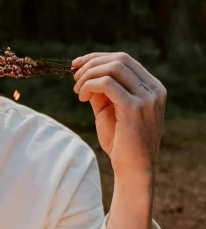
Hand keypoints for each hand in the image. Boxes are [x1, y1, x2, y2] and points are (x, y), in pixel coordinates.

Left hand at [72, 51, 166, 185]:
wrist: (133, 170)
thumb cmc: (121, 141)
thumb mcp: (110, 109)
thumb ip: (101, 89)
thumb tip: (83, 70)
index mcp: (152, 87)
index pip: (124, 59)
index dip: (97, 58)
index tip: (77, 65)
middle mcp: (154, 90)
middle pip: (119, 59)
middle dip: (91, 63)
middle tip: (74, 77)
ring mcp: (147, 98)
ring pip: (113, 68)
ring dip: (88, 75)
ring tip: (77, 91)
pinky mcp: (134, 108)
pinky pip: (107, 83)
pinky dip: (89, 85)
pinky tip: (82, 97)